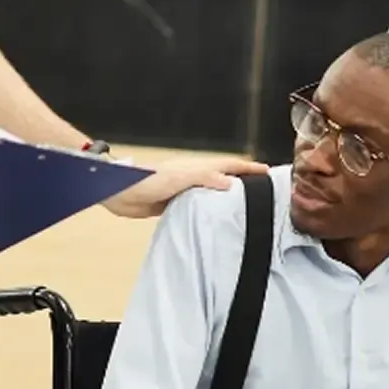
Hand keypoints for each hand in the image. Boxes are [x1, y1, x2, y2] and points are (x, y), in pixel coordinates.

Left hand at [104, 154, 268, 218]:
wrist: (121, 192)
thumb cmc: (149, 180)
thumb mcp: (181, 177)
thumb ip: (206, 178)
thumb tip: (232, 184)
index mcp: (198, 168)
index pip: (229, 166)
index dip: (248, 168)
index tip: (267, 171)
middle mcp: (193, 178)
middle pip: (223, 178)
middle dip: (242, 181)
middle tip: (261, 191)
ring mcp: (184, 192)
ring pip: (211, 194)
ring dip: (227, 198)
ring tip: (244, 207)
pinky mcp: (173, 205)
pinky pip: (197, 208)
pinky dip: (209, 212)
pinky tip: (214, 222)